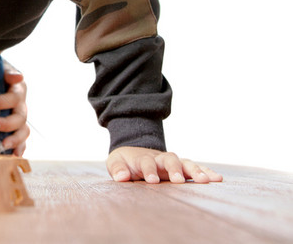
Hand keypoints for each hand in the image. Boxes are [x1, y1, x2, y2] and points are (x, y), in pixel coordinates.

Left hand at [0, 62, 28, 155]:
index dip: (1, 101)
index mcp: (18, 89)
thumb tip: (17, 76)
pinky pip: (22, 141)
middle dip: (6, 123)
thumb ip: (6, 72)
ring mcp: (19, 118)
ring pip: (24, 130)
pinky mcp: (16, 129)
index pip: (14, 97)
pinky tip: (14, 156)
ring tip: (4, 145)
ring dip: (15, 139)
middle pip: (20, 117)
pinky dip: (19, 148)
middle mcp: (21, 105)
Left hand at [106, 146, 223, 183]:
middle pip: (169, 159)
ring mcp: (172, 162)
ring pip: (185, 162)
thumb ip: (117, 169)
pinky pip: (195, 168)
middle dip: (174, 169)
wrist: (134, 152)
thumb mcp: (115, 162)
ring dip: (195, 170)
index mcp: (143, 158)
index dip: (149, 170)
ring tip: (206, 181)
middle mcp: (160, 158)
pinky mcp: (181, 168)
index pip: (146, 162)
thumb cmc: (124, 161)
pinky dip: (206, 171)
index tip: (151, 180)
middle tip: (178, 180)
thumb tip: (121, 177)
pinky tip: (217, 179)